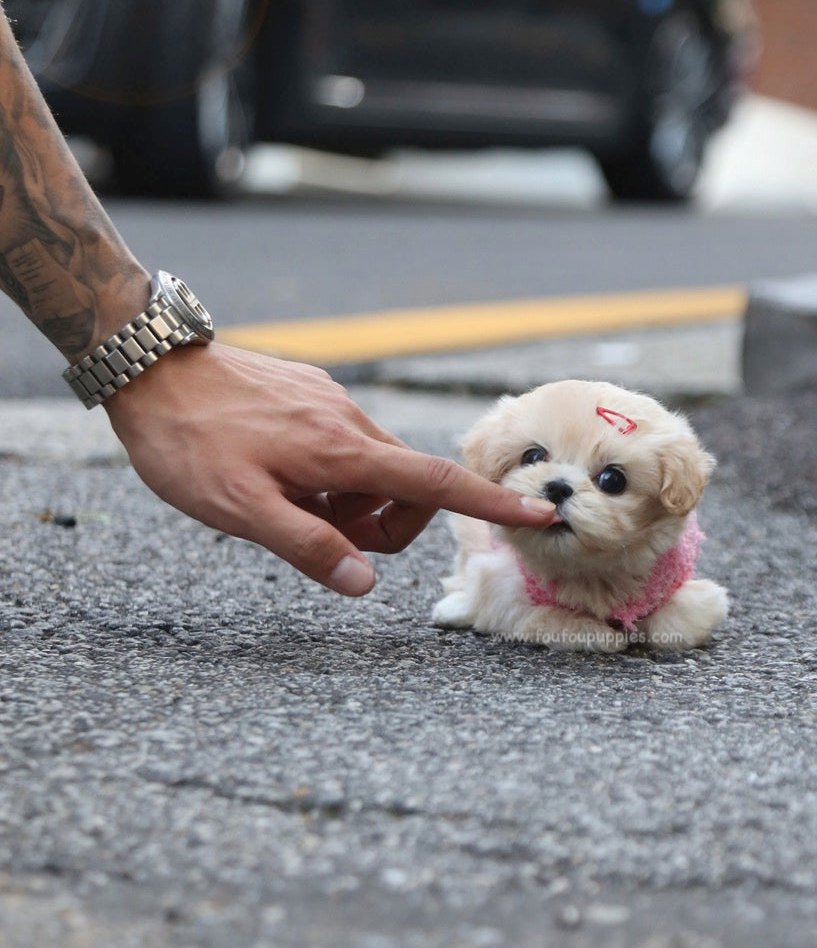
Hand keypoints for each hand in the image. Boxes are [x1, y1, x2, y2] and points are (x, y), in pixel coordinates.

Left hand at [105, 342, 554, 594]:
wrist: (148, 364)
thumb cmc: (188, 442)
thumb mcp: (237, 510)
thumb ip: (306, 547)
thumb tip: (365, 583)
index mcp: (340, 452)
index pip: (434, 484)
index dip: (489, 505)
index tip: (537, 515)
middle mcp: (348, 423)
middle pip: (406, 487)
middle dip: (379, 525)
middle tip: (313, 536)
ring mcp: (331, 405)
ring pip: (372, 471)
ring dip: (347, 503)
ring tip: (283, 504)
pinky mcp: (312, 396)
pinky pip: (344, 448)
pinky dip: (328, 477)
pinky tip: (275, 474)